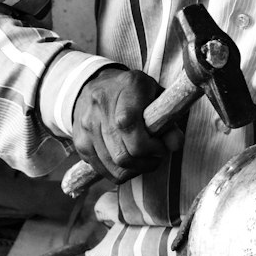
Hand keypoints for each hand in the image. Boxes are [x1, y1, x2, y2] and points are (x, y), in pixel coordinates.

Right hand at [71, 67, 182, 182]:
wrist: (97, 84)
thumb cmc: (135, 92)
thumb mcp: (157, 97)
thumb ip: (169, 120)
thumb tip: (175, 145)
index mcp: (126, 88)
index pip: (129, 126)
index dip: (148, 146)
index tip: (161, 147)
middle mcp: (101, 105)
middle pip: (122, 153)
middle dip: (146, 162)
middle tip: (156, 156)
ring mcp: (86, 125)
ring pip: (114, 166)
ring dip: (136, 170)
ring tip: (145, 159)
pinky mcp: (80, 142)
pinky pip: (103, 170)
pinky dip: (121, 172)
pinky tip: (130, 161)